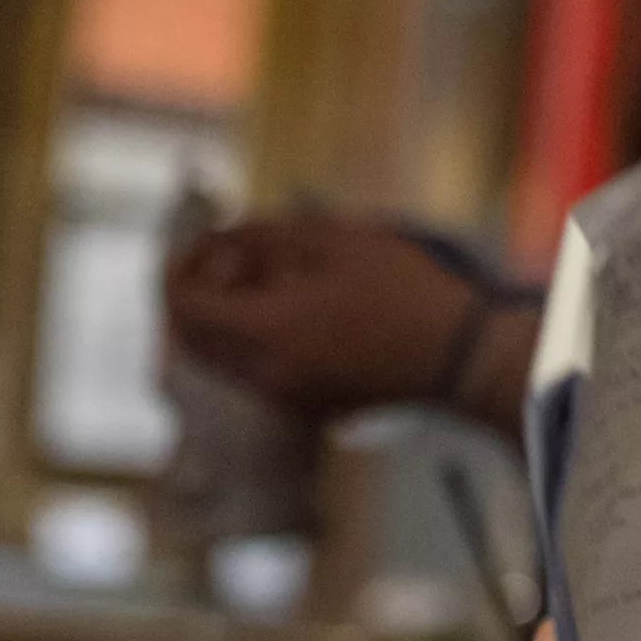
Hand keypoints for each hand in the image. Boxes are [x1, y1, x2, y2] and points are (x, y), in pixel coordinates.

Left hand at [164, 216, 480, 418]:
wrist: (459, 355)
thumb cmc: (405, 292)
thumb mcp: (336, 241)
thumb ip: (267, 235)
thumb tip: (223, 236)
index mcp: (265, 332)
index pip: (184, 305)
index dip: (181, 267)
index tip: (207, 240)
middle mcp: (262, 375)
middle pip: (192, 339)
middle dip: (198, 293)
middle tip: (232, 257)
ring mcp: (284, 397)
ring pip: (221, 358)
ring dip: (225, 317)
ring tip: (271, 277)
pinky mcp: (308, 405)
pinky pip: (253, 372)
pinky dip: (252, 339)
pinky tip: (297, 307)